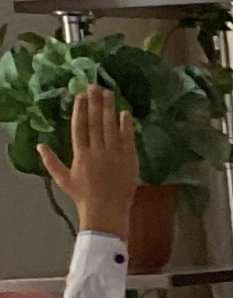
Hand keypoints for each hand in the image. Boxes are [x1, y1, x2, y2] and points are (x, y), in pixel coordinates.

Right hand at [40, 82, 138, 243]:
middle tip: (95, 85)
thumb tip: (39, 145)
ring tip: (109, 92)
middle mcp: (97, 152)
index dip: (80, 109)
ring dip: (110, 108)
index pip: (79, 127)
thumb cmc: (83, 196)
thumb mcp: (63, 179)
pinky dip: (126, 125)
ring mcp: (114, 155)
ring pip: (111, 127)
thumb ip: (51, 161)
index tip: (81, 95)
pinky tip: (125, 112)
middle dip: (95, 102)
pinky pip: (128, 139)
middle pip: (95, 122)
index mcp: (80, 155)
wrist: (107, 212)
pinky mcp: (129, 160)